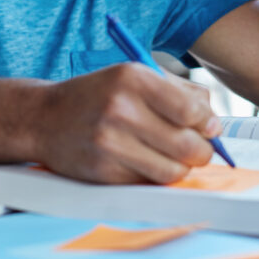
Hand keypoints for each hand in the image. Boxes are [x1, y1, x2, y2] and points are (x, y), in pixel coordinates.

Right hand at [32, 63, 218, 183]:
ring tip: (174, 157)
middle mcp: (120, 109)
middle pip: (187, 145)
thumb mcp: (134, 75)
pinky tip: (144, 161)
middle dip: (202, 151)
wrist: (44, 118)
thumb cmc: (98, 95)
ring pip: (172, 171)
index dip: (208, 123)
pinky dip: (154, 176)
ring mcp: (110, 143)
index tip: (209, 127)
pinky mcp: (102, 172)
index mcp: (133, 77)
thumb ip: (179, 91)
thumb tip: (214, 121)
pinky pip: (148, 183)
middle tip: (199, 149)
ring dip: (181, 168)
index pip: (191, 110)